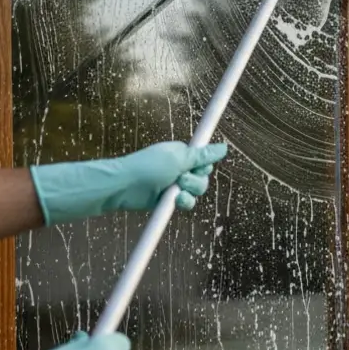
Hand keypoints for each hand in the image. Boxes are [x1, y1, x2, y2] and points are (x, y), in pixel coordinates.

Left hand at [30, 141, 228, 225]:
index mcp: (182, 154)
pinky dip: (184, 202)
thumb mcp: (179, 158)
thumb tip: (223, 147)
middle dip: (195, 181)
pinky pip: (187, 202)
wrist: (125, 186)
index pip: (204, 159)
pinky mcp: (169, 199)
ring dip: (189, 192)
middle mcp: (180, 168)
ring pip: (197, 191)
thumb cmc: (147, 167)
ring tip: (175, 192)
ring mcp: (174, 184)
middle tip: (181, 179)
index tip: (197, 167)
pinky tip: (175, 201)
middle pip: (203, 177)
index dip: (204, 165)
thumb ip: (202, 155)